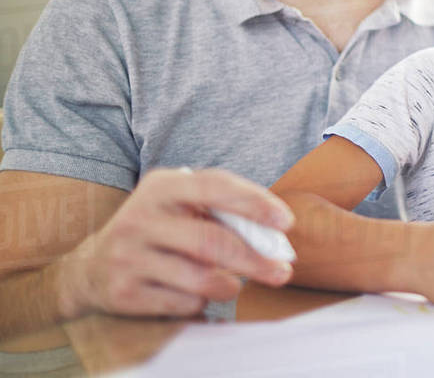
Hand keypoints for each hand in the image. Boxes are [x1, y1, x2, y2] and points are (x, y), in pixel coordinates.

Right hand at [56, 168, 295, 318]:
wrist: (92, 266)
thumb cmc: (160, 229)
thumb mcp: (182, 205)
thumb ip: (223, 211)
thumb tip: (275, 237)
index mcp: (161, 186)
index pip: (214, 186)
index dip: (254, 203)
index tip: (285, 222)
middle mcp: (140, 217)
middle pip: (211, 241)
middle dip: (254, 259)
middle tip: (282, 272)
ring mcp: (128, 256)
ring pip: (200, 277)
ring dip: (229, 285)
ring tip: (233, 284)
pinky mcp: (124, 292)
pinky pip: (183, 303)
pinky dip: (202, 302)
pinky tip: (198, 294)